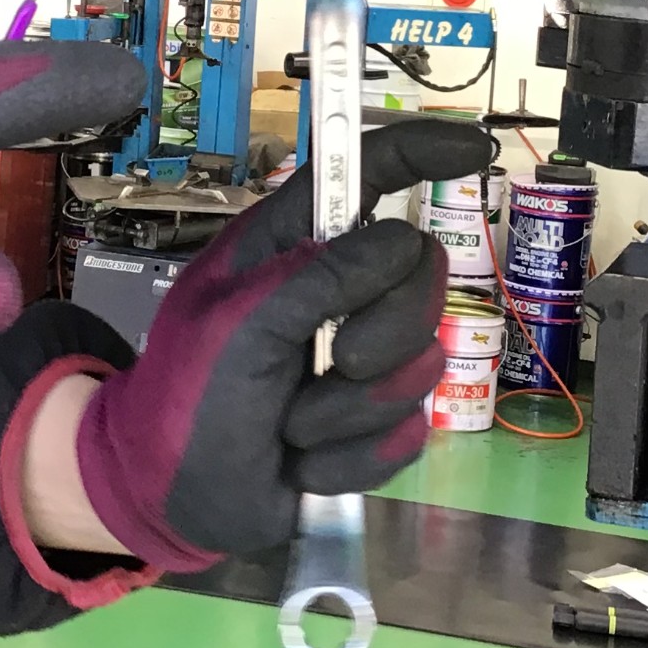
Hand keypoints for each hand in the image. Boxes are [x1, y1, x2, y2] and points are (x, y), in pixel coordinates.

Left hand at [73, 118, 497, 567]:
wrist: (171, 501)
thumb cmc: (186, 396)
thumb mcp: (236, 326)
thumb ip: (316, 279)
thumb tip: (402, 242)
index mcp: (294, 244)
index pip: (366, 173)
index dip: (421, 150)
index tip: (475, 147)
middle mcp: (338, 291)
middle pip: (423, 273)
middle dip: (387, 329)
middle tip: (337, 361)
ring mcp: (363, 359)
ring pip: (424, 360)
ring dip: (351, 409)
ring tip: (290, 427)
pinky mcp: (375, 425)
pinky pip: (411, 432)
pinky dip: (353, 459)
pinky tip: (303, 466)